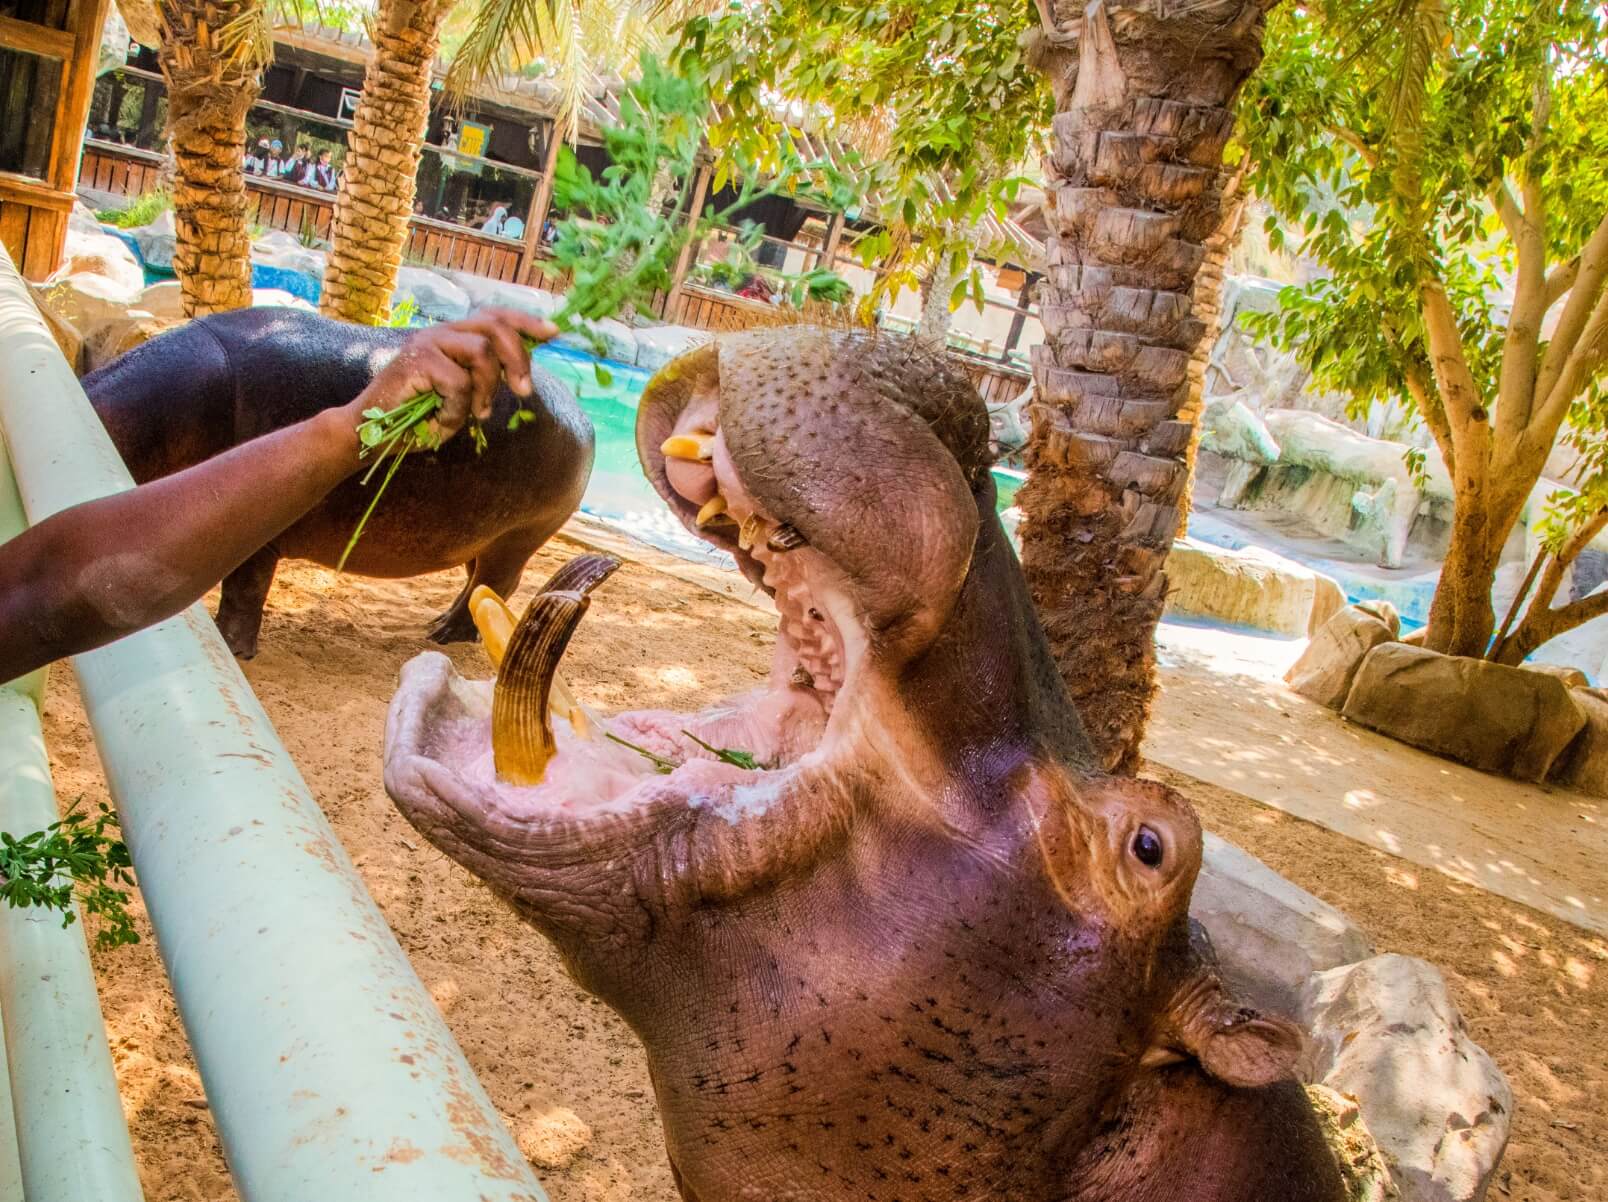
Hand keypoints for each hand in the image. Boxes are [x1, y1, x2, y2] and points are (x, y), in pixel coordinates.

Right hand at [345, 308, 559, 443]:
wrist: (370, 433)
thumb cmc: (416, 418)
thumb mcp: (461, 398)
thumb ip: (485, 381)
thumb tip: (520, 376)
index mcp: (454, 336)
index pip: (496, 317)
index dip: (527, 322)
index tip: (554, 333)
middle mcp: (442, 332)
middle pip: (496, 327)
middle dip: (518, 359)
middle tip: (524, 391)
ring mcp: (427, 342)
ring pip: (482, 352)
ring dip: (486, 389)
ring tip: (475, 414)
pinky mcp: (416, 359)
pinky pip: (458, 382)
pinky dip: (456, 409)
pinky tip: (441, 421)